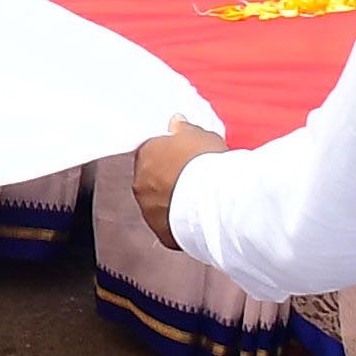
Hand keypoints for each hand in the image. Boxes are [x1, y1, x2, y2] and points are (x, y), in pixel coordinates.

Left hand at [128, 117, 222, 244]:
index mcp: (145, 154)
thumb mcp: (200, 135)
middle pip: (151, 180)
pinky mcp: (162, 234)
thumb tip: (175, 122)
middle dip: (167, 180)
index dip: (168, 156)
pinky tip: (197, 220)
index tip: (183, 160)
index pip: (150, 153)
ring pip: (158, 206)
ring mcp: (149, 211)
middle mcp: (140, 183)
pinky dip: (179, 224)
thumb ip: (184, 129)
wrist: (216, 199)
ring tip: (198, 202)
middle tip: (192, 181)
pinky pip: (169, 227)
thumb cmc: (207, 162)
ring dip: (171, 203)